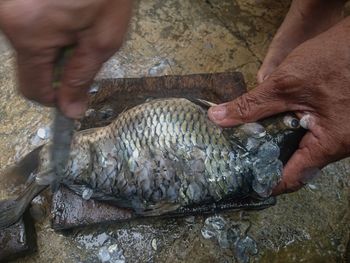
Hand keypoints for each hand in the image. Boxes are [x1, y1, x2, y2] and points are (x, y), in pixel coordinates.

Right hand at [0, 0, 131, 117]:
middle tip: (83, 38)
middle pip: (29, 62)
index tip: (72, 91)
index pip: (31, 88)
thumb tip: (70, 110)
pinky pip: (26, 22)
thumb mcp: (103, 37)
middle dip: (58, 61)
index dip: (54, 97)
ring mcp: (6, 4)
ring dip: (54, 40)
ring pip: (28, 41)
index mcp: (27, 32)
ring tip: (77, 16)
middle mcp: (5, 17)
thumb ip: (82, 76)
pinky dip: (47, 24)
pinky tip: (66, 8)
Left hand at [208, 17, 349, 193]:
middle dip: (270, 163)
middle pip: (298, 165)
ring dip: (279, 147)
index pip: (294, 177)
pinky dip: (290, 135)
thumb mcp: (284, 84)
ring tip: (251, 145)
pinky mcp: (337, 122)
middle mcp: (339, 145)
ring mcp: (340, 134)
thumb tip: (217, 118)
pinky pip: (312, 137)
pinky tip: (271, 127)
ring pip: (304, 151)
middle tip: (242, 162)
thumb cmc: (333, 58)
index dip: (268, 182)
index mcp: (330, 143)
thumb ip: (251, 105)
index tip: (247, 184)